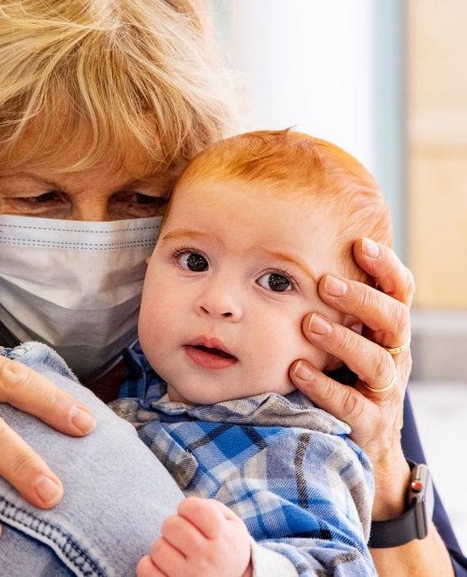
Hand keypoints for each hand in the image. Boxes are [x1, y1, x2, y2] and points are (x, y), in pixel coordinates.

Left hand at [136, 497, 251, 576]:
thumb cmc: (224, 544)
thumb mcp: (230, 522)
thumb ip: (209, 507)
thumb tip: (184, 509)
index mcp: (223, 538)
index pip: (194, 509)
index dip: (188, 507)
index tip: (192, 515)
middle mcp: (209, 559)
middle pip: (171, 526)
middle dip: (173, 525)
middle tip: (182, 535)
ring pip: (158, 548)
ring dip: (164, 547)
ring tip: (177, 553)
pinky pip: (147, 570)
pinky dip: (149, 565)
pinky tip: (164, 566)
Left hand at [290, 238, 412, 517]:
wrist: (364, 443)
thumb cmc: (343, 375)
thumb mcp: (342, 337)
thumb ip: (329, 306)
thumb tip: (287, 258)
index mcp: (387, 331)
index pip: (399, 292)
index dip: (386, 267)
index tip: (360, 243)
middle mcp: (393, 356)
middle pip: (394, 320)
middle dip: (361, 299)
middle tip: (325, 283)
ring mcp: (384, 392)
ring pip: (377, 362)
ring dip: (342, 340)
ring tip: (309, 324)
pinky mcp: (368, 423)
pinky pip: (351, 404)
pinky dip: (323, 385)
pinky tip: (297, 369)